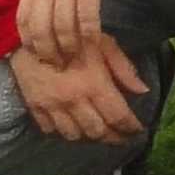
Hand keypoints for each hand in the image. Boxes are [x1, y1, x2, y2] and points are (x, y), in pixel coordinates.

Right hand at [10, 33, 154, 144]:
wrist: (31, 36)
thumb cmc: (74, 38)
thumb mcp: (105, 45)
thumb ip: (124, 69)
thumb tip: (143, 91)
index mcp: (94, 84)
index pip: (118, 115)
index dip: (131, 127)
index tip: (138, 130)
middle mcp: (73, 100)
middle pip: (97, 131)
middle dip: (114, 138)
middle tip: (123, 137)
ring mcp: (52, 106)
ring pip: (74, 135)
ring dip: (89, 137)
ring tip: (100, 133)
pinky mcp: (35, 108)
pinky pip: (51, 131)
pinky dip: (65, 132)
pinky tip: (74, 127)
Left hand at [15, 0, 128, 65]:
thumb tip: (42, 8)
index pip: (24, 18)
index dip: (29, 42)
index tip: (39, 56)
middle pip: (41, 27)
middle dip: (49, 51)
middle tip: (59, 64)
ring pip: (63, 25)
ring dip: (70, 46)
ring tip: (77, 59)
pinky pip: (87, 14)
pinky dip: (89, 33)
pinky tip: (93, 42)